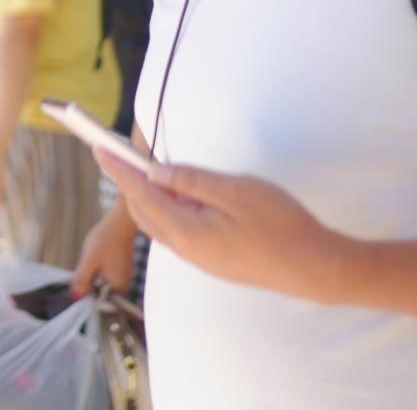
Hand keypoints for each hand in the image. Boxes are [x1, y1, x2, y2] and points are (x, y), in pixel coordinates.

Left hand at [70, 202, 138, 297]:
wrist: (119, 222)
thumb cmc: (105, 241)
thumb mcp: (89, 261)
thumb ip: (81, 279)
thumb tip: (74, 296)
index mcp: (118, 287)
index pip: (98, 299)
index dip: (85, 292)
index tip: (79, 279)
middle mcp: (124, 285)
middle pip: (99, 291)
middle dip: (88, 281)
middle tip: (87, 264)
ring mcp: (123, 276)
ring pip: (101, 281)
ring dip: (92, 274)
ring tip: (92, 258)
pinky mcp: (121, 267)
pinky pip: (105, 273)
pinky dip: (97, 268)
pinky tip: (96, 255)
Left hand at [97, 152, 349, 304]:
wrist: (317, 269)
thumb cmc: (282, 226)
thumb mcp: (237, 191)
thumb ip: (192, 181)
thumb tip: (155, 172)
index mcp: (186, 231)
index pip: (140, 195)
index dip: (119, 169)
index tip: (99, 148)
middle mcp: (185, 249)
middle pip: (142, 211)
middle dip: (127, 182)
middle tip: (119, 154)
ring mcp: (199, 259)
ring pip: (158, 224)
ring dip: (146, 197)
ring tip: (144, 170)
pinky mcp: (212, 261)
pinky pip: (175, 233)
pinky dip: (165, 210)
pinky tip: (177, 196)